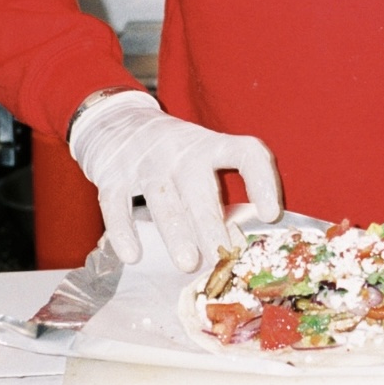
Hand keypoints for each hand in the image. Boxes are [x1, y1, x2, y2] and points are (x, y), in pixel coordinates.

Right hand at [68, 91, 281, 270]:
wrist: (118, 120)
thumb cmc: (172, 153)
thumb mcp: (201, 156)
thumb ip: (219, 192)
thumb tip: (240, 248)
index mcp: (211, 145)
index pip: (245, 153)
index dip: (262, 181)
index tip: (270, 214)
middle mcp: (180, 150)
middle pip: (200, 185)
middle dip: (212, 222)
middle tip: (223, 254)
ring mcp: (144, 161)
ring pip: (162, 197)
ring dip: (176, 232)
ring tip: (188, 263)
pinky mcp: (112, 174)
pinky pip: (116, 203)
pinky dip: (123, 230)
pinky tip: (133, 255)